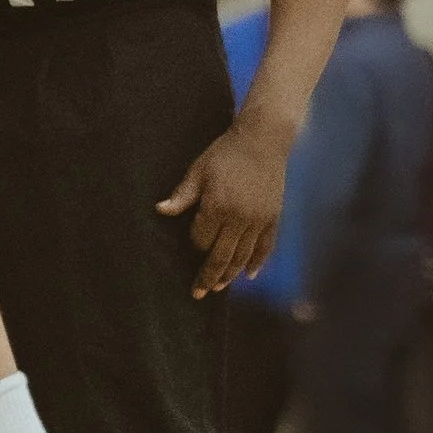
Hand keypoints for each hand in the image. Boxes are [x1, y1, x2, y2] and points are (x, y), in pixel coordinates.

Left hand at [157, 114, 284, 296]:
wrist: (263, 139)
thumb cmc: (225, 153)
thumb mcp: (199, 170)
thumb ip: (182, 195)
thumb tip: (160, 210)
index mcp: (217, 206)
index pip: (202, 238)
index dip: (194, 244)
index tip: (189, 246)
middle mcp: (239, 218)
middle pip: (222, 256)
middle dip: (208, 276)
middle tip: (199, 293)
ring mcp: (258, 219)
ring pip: (243, 256)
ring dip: (230, 274)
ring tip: (219, 287)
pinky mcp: (273, 217)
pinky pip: (265, 247)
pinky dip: (258, 263)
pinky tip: (249, 275)